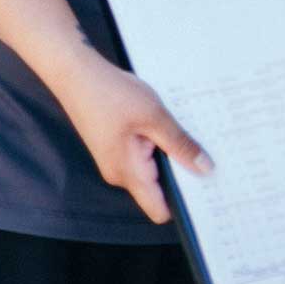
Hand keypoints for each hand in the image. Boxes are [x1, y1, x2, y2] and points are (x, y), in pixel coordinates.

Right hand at [52, 49, 213, 225]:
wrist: (75, 73)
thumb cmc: (110, 94)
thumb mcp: (154, 117)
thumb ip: (179, 144)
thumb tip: (205, 168)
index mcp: (128, 173)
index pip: (159, 210)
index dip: (185, 204)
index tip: (209, 191)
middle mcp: (120, 173)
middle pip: (158, 189)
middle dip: (182, 174)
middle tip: (209, 155)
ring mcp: (116, 160)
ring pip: (152, 168)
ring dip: (170, 154)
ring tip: (189, 132)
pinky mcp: (115, 146)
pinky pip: (142, 154)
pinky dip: (157, 143)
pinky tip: (167, 123)